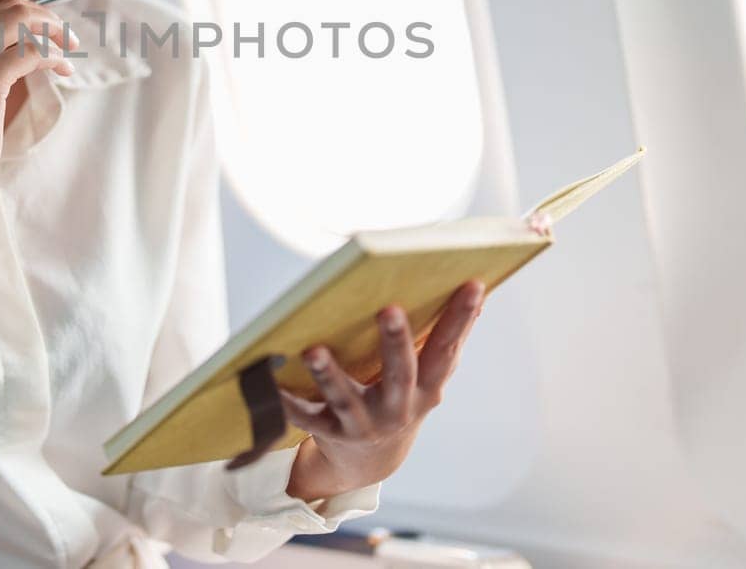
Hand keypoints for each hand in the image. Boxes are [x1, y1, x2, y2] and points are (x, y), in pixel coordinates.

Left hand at [278, 278, 486, 499]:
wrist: (370, 462)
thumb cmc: (400, 399)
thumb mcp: (428, 377)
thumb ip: (447, 338)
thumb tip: (477, 290)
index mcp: (426, 390)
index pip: (447, 350)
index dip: (461, 320)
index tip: (473, 284)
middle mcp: (397, 409)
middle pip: (399, 374)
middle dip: (396, 342)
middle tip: (390, 309)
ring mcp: (362, 424)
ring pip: (346, 398)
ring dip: (330, 375)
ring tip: (314, 350)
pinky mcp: (328, 432)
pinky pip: (304, 416)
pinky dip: (285, 400)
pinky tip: (268, 380)